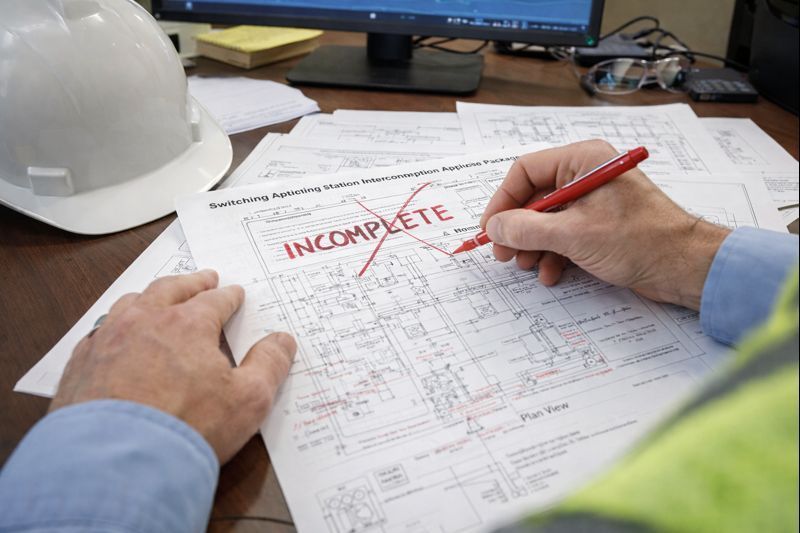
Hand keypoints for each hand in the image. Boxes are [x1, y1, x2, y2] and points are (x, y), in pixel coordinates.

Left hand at [50, 270, 295, 462]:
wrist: (117, 462)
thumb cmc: (188, 428)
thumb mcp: (248, 400)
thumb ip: (269, 365)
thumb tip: (283, 341)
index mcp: (188, 325)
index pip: (214, 301)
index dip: (228, 297)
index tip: (235, 294)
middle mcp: (145, 321)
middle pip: (171, 290)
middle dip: (191, 283)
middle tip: (204, 278)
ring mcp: (108, 339)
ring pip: (130, 303)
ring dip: (150, 297)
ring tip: (159, 297)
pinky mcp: (81, 364)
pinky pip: (99, 332)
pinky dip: (115, 326)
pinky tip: (117, 336)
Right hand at [480, 140, 730, 309]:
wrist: (685, 268)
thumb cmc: (640, 240)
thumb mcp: (573, 235)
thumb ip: (527, 229)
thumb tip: (494, 227)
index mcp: (583, 160)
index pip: (526, 170)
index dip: (503, 200)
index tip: (490, 228)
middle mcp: (586, 175)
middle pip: (534, 197)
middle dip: (518, 229)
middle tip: (504, 254)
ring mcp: (594, 201)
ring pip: (546, 219)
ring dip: (533, 245)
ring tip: (528, 267)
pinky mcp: (600, 225)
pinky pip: (563, 234)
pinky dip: (552, 254)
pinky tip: (551, 273)